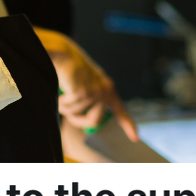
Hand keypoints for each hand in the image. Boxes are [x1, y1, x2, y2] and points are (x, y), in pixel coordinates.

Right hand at [34, 28, 138, 142]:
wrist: (65, 57)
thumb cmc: (73, 75)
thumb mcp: (86, 89)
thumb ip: (92, 104)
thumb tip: (93, 123)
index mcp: (108, 91)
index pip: (120, 111)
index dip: (128, 125)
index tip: (136, 138)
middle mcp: (105, 91)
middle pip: (94, 121)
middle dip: (78, 121)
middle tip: (68, 115)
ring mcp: (96, 92)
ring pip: (78, 114)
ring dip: (66, 109)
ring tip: (62, 97)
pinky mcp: (84, 93)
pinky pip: (70, 108)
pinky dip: (61, 103)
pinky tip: (60, 93)